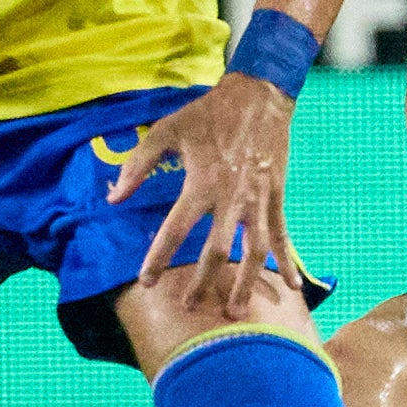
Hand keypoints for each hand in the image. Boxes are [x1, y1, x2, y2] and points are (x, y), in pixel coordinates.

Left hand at [109, 72, 297, 319]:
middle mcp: (231, 197)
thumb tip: (113, 198)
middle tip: (189, 306)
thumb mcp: (166, 131)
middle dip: (202, 282)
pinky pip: (282, 235)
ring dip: (245, 283)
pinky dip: (288, 262)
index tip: (145, 282)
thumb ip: (138, 165)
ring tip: (235, 310)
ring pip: (254, 251)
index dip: (158, 258)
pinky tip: (293, 287)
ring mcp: (258, 200)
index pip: (175, 230)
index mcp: (202, 183)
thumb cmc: (208, 114)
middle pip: (216, 251)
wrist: (259, 96)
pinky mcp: (276, 197)